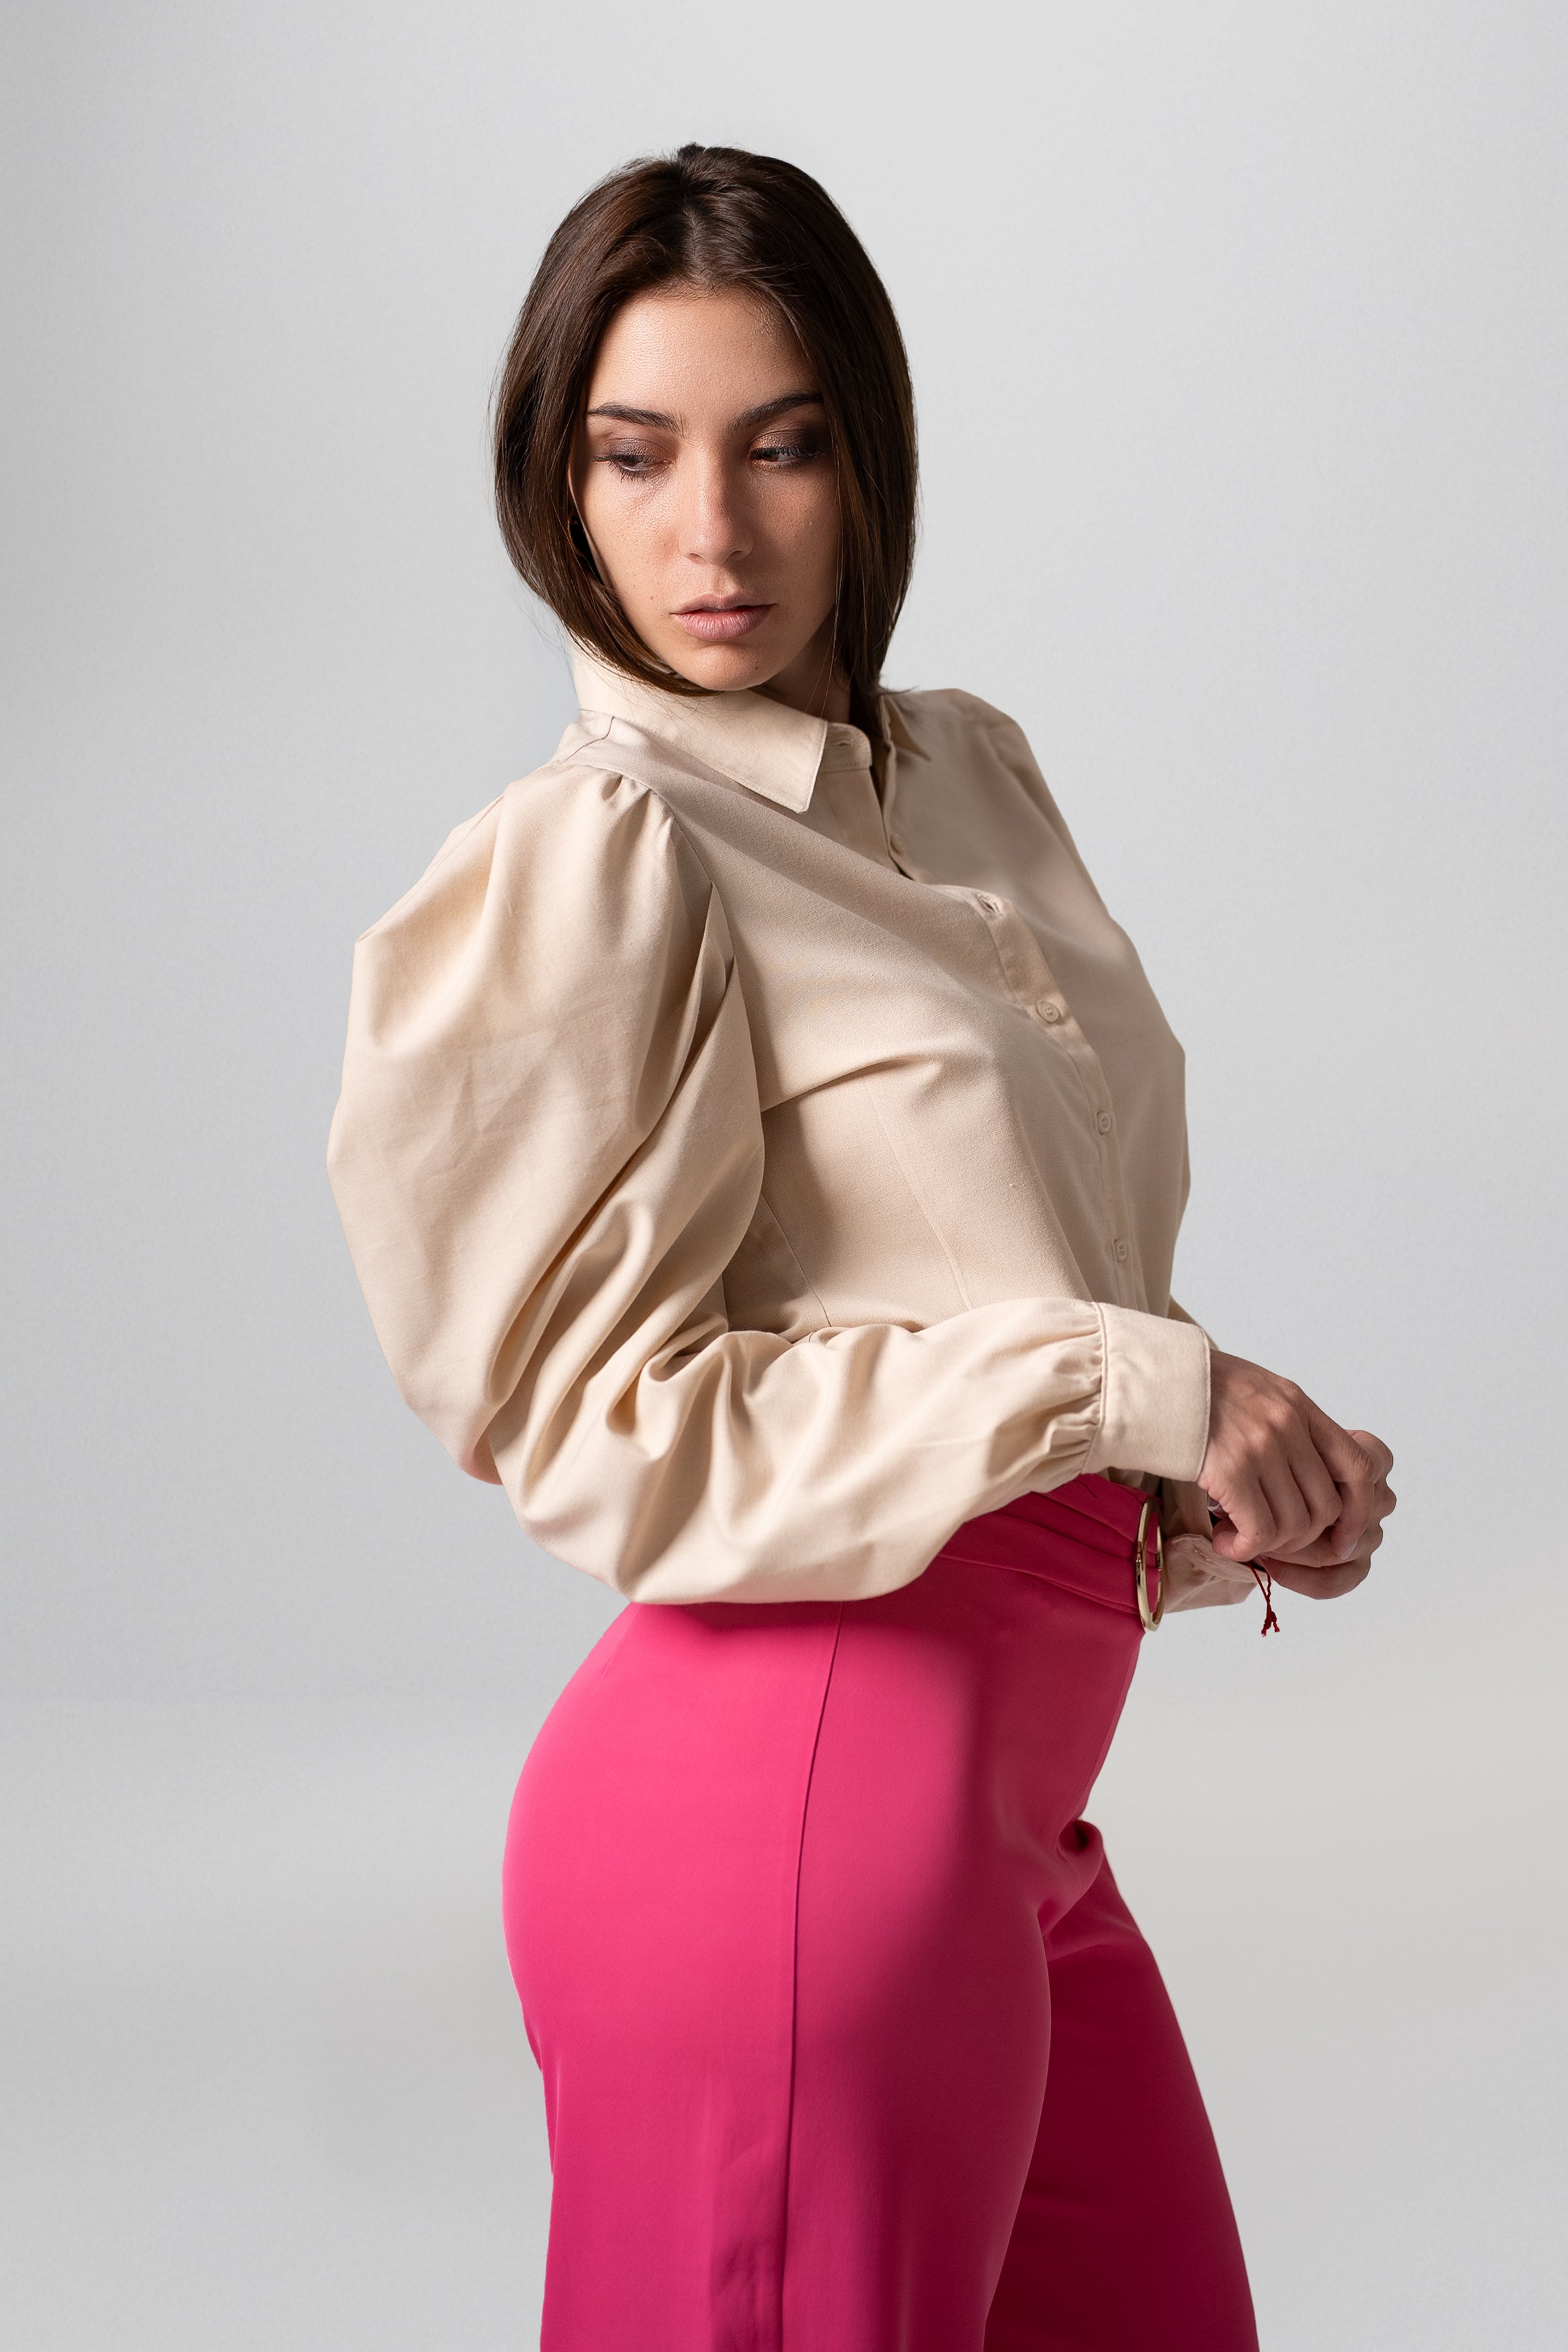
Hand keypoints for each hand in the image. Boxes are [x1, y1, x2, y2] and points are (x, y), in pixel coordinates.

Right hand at [1197, 1351, 1395, 1593]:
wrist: (1143, 1380)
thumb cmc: (1188, 1391)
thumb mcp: (1252, 1391)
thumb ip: (1285, 1424)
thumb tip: (1304, 1474)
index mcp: (1297, 1404)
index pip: (1359, 1465)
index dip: (1359, 1510)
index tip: (1342, 1536)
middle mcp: (1287, 1424)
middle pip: (1327, 1506)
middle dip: (1303, 1538)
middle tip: (1270, 1540)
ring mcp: (1262, 1446)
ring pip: (1296, 1525)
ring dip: (1269, 1545)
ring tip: (1239, 1538)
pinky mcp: (1231, 1469)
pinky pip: (1260, 1531)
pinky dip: (1244, 1548)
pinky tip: (1223, 1541)